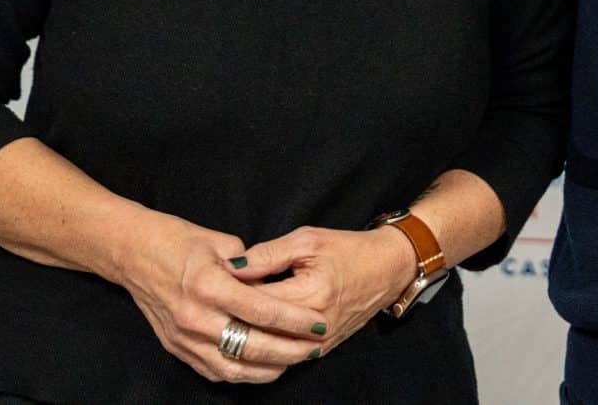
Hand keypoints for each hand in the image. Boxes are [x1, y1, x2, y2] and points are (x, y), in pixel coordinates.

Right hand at [116, 213, 328, 383]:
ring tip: (294, 361)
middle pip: (253, 345)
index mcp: (209, 285)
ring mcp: (184, 338)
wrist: (132, 253)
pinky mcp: (177, 348)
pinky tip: (263, 367)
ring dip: (269, 369)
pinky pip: (214, 371)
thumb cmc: (177, 240)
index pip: (263, 310)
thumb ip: (252, 265)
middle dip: (290, 350)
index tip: (318, 323)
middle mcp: (196, 317)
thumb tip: (277, 283)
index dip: (295, 320)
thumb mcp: (219, 241)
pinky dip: (242, 373)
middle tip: (315, 347)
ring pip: (235, 367)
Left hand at [229, 225, 420, 359]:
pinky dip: (262, 346)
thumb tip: (231, 266)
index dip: (230, 293)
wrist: (387, 270)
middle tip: (211, 303)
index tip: (210, 282)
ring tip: (224, 318)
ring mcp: (318, 345)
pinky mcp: (320, 352)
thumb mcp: (307, 240)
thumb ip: (267, 255)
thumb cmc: (348, 250)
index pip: (256, 303)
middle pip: (259, 331)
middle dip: (233, 317)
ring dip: (245, 336)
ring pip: (268, 349)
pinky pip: (282, 356)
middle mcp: (314, 327)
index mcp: (310, 295)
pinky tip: (245, 333)